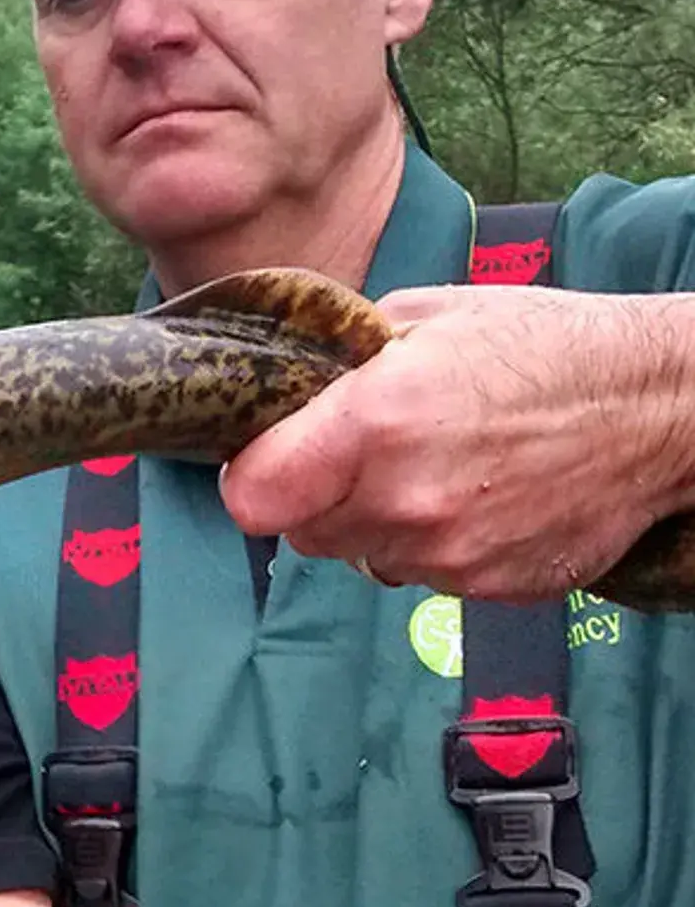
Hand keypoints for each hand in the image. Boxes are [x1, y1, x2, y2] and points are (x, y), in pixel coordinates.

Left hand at [220, 282, 694, 600]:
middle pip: (301, 532)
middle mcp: (404, 500)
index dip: (251, 476)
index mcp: (375, 422)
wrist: (661, 407)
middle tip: (355, 455)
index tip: (266, 458)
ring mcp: (449, 555)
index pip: (253, 496)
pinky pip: (420, 576)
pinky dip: (428, 546)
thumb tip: (287, 389)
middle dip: (313, 497)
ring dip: (371, 523)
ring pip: (358, 557)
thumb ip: (342, 362)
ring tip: (425, 470)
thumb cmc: (544, 347)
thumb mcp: (426, 317)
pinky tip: (472, 498)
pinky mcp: (489, 589)